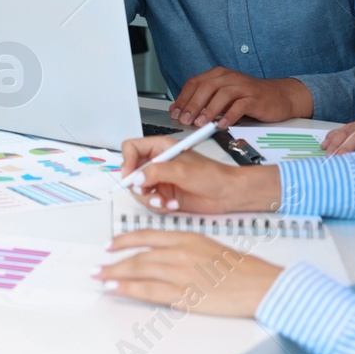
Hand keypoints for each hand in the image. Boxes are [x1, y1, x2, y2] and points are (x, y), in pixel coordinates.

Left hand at [95, 231, 281, 317]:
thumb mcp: (210, 246)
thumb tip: (166, 255)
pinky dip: (128, 288)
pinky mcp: (183, 294)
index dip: (125, 240)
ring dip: (115, 274)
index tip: (110, 244)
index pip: (146, 235)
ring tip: (100, 277)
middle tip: (98, 265)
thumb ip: (186, 248)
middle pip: (138, 255)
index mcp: (186, 238)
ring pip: (139, 271)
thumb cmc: (241, 268)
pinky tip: (115, 288)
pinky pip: (148, 290)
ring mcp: (179, 273)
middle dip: (114, 260)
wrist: (260, 283)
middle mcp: (179, 252)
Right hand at [119, 135, 280, 213]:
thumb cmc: (212, 175)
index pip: (131, 148)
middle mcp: (157, 163)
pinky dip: (159, 205)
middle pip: (131, 172)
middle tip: (147, 192)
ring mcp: (160, 180)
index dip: (127, 160)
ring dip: (150, 198)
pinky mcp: (164, 195)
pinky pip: (150, 202)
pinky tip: (173, 204)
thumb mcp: (182, 170)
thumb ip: (156, 172)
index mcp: (160, 148)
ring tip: (165, 201)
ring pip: (139, 190)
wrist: (228, 194)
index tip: (130, 174)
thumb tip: (136, 178)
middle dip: (138, 185)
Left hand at [170, 68, 310, 127]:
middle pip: (206, 88)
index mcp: (219, 74)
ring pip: (222, 95)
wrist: (280, 96)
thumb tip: (183, 111)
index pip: (195, 83)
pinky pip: (240, 106)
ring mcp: (243, 87)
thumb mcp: (224, 96)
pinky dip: (229, 116)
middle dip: (193, 105)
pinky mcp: (256, 98)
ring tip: (201, 124)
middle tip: (185, 119)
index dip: (183, 98)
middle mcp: (230, 77)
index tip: (175, 112)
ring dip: (209, 110)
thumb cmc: (250, 97)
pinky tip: (222, 125)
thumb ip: (206, 101)